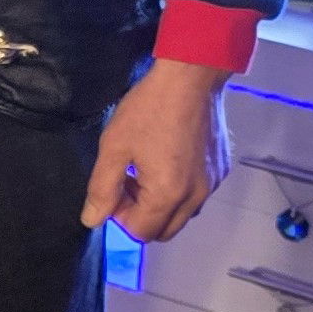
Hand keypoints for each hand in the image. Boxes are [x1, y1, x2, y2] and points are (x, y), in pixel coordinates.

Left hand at [81, 58, 233, 242]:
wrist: (190, 79)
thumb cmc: (148, 110)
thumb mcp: (114, 147)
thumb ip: (102, 188)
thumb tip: (92, 220)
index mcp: (167, 195)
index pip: (140, 232)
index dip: (120, 216)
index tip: (114, 187)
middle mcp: (195, 198)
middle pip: (163, 231)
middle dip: (141, 215)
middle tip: (127, 182)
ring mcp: (212, 185)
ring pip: (181, 214)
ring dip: (159, 204)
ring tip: (145, 169)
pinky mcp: (220, 171)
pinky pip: (195, 195)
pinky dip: (178, 190)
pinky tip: (166, 158)